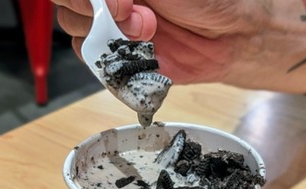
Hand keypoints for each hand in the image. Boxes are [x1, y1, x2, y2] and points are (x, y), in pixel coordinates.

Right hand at [52, 0, 305, 92]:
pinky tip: (146, 55)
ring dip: (110, 40)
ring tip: (149, 35)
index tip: (118, 1)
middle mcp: (109, 1)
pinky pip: (99, 66)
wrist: (237, 36)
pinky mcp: (122, 59)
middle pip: (68, 8)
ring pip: (78, 36)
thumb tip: (104, 0)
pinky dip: (116, 65)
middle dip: (97, 15)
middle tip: (141, 20)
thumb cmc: (210, 0)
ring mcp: (112, 27)